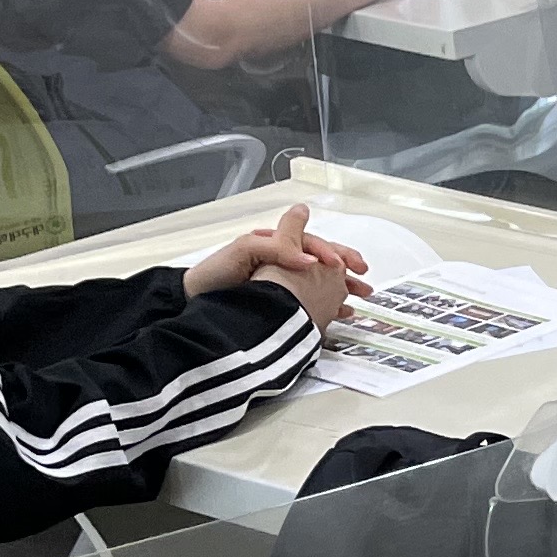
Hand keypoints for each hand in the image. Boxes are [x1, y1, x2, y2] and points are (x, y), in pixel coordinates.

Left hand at [184, 204, 366, 326]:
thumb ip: (278, 248)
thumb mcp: (245, 250)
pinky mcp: (279, 303)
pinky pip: (311, 300)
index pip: (310, 243)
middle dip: (346, 267)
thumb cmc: (215, 274)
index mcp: (275, 245)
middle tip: (365, 277)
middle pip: (321, 260)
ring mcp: (281, 282)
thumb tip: (310, 258)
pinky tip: (342, 313)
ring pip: (320, 281)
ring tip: (362, 295)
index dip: (328, 251)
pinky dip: (329, 305)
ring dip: (343, 286)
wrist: (192, 303)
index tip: (339, 266)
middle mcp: (281, 261)